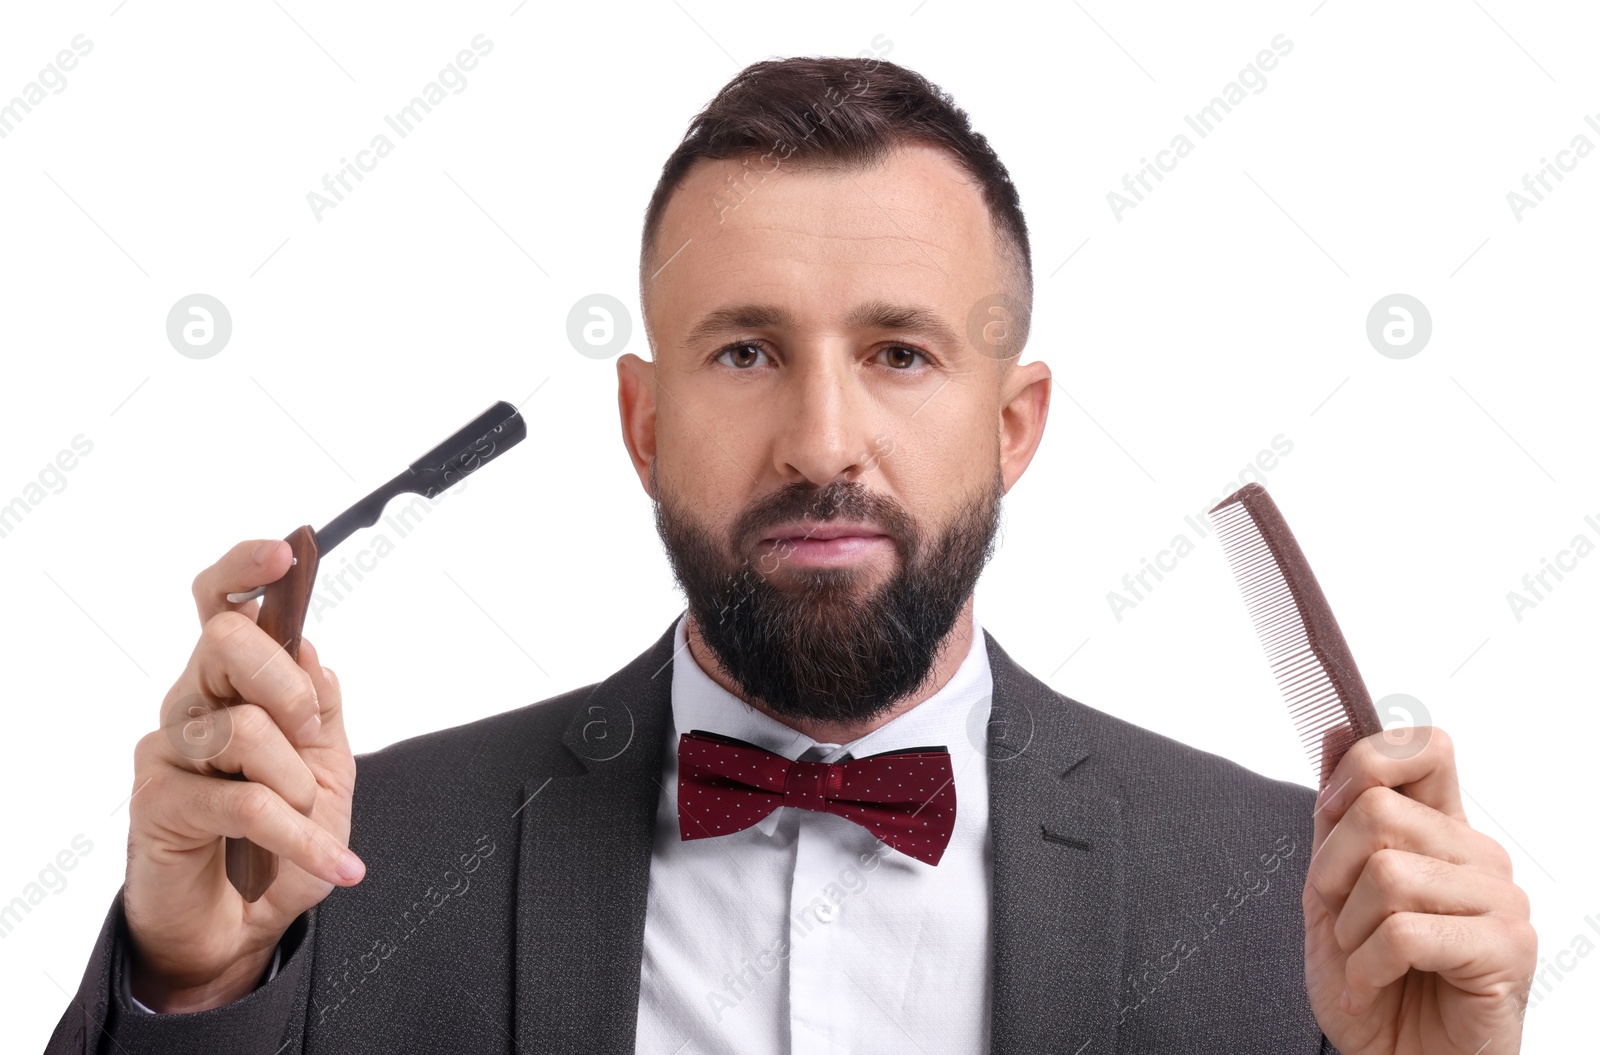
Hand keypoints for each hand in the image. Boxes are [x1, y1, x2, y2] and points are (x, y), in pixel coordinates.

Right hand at [123, 539, 363, 1012]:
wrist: (243, 924)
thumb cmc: (281, 837)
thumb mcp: (328, 765)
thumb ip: (320, 704)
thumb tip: (310, 651)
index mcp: (234, 683)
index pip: (222, 607)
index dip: (245, 572)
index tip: (284, 557)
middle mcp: (194, 704)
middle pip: (227, 644)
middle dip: (287, 685)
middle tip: (308, 735)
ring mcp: (171, 750)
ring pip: (244, 728)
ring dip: (299, 783)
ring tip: (310, 820)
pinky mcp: (158, 803)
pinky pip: (243, 802)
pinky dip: (302, 838)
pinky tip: (335, 864)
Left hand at [1303, 726, 1534, 1053]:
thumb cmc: (1371, 984)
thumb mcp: (1331, 891)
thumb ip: (1336, 817)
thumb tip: (1337, 731)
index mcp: (1443, 833)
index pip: (1426, 747)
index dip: (1364, 765)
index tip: (1330, 811)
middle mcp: (1479, 857)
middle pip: (1380, 811)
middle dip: (1332, 870)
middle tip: (1339, 917)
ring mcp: (1501, 901)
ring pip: (1389, 874)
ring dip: (1350, 929)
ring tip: (1363, 960)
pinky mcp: (1508, 949)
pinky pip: (1406, 932)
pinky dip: (1367, 966)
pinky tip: (1376, 984)